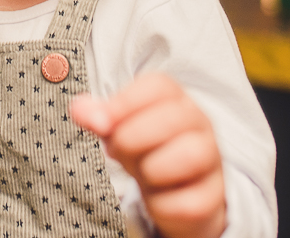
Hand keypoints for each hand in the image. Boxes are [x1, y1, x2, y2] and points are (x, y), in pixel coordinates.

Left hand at [71, 75, 225, 237]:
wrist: (177, 192)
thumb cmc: (147, 150)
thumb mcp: (121, 129)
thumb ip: (99, 117)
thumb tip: (79, 109)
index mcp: (177, 100)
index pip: (158, 85)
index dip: (124, 102)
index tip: (101, 123)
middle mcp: (200, 125)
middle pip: (173, 118)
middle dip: (132, 138)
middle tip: (117, 151)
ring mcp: (211, 161)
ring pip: (187, 156)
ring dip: (150, 169)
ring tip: (141, 173)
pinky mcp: (210, 198)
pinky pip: (185, 201)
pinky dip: (160, 203)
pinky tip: (156, 196)